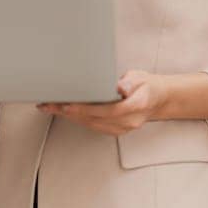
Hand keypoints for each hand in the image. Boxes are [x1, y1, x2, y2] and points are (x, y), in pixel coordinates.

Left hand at [37, 70, 163, 136]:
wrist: (157, 99)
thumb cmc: (146, 85)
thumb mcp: (141, 77)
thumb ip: (130, 82)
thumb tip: (120, 87)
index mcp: (138, 105)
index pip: (110, 110)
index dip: (88, 108)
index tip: (70, 105)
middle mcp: (130, 121)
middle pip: (96, 119)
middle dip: (70, 112)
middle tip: (50, 104)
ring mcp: (123, 128)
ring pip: (92, 124)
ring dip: (70, 116)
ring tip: (51, 107)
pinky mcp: (116, 130)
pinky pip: (94, 126)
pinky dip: (77, 119)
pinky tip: (64, 113)